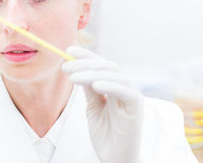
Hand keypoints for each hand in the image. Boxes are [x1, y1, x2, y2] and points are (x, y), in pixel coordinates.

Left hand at [61, 45, 143, 162]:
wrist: (114, 157)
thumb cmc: (105, 132)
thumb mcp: (92, 106)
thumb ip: (88, 88)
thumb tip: (76, 68)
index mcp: (113, 85)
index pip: (100, 64)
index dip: (85, 55)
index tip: (68, 50)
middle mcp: (123, 87)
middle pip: (106, 66)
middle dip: (84, 64)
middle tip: (65, 66)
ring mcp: (131, 95)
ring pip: (114, 75)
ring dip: (91, 74)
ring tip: (72, 77)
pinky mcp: (136, 106)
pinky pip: (125, 91)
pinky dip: (110, 85)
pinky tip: (95, 85)